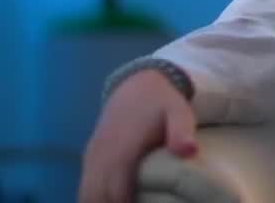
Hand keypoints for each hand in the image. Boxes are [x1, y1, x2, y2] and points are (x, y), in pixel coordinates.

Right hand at [79, 70, 198, 202]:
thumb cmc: (162, 102)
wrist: (137, 84)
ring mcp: (92, 158)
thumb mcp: (178, 111)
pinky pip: (84, 187)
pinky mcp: (90, 158)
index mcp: (122, 151)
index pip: (117, 193)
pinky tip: (111, 201)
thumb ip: (181, 131)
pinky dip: (95, 199)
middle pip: (97, 198)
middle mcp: (102, 157)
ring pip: (87, 195)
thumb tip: (190, 151)